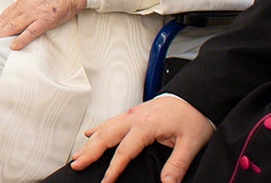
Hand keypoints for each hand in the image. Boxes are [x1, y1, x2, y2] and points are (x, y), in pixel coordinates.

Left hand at [0, 0, 85, 49]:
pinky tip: (14, 46)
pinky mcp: (45, 20)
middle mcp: (25, 7)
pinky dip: (21, 39)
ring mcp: (34, 14)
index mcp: (22, 2)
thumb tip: (17, 14)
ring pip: (13, 26)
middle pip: (5, 21)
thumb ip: (25, 6)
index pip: (4, 15)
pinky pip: (30, 32)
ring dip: (2, 35)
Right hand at [68, 95, 212, 182]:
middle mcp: (134, 118)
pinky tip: (89, 134)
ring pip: (104, 128)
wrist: (195, 96)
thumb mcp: (191, 144)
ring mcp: (131, 114)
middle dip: (89, 152)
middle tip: (76, 164)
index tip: (106, 181)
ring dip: (89, 142)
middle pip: (105, 137)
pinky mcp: (133, 113)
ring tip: (77, 155)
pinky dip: (97, 129)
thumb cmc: (193, 116)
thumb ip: (177, 165)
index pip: (124, 151)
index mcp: (146, 125)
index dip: (113, 168)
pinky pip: (110, 122)